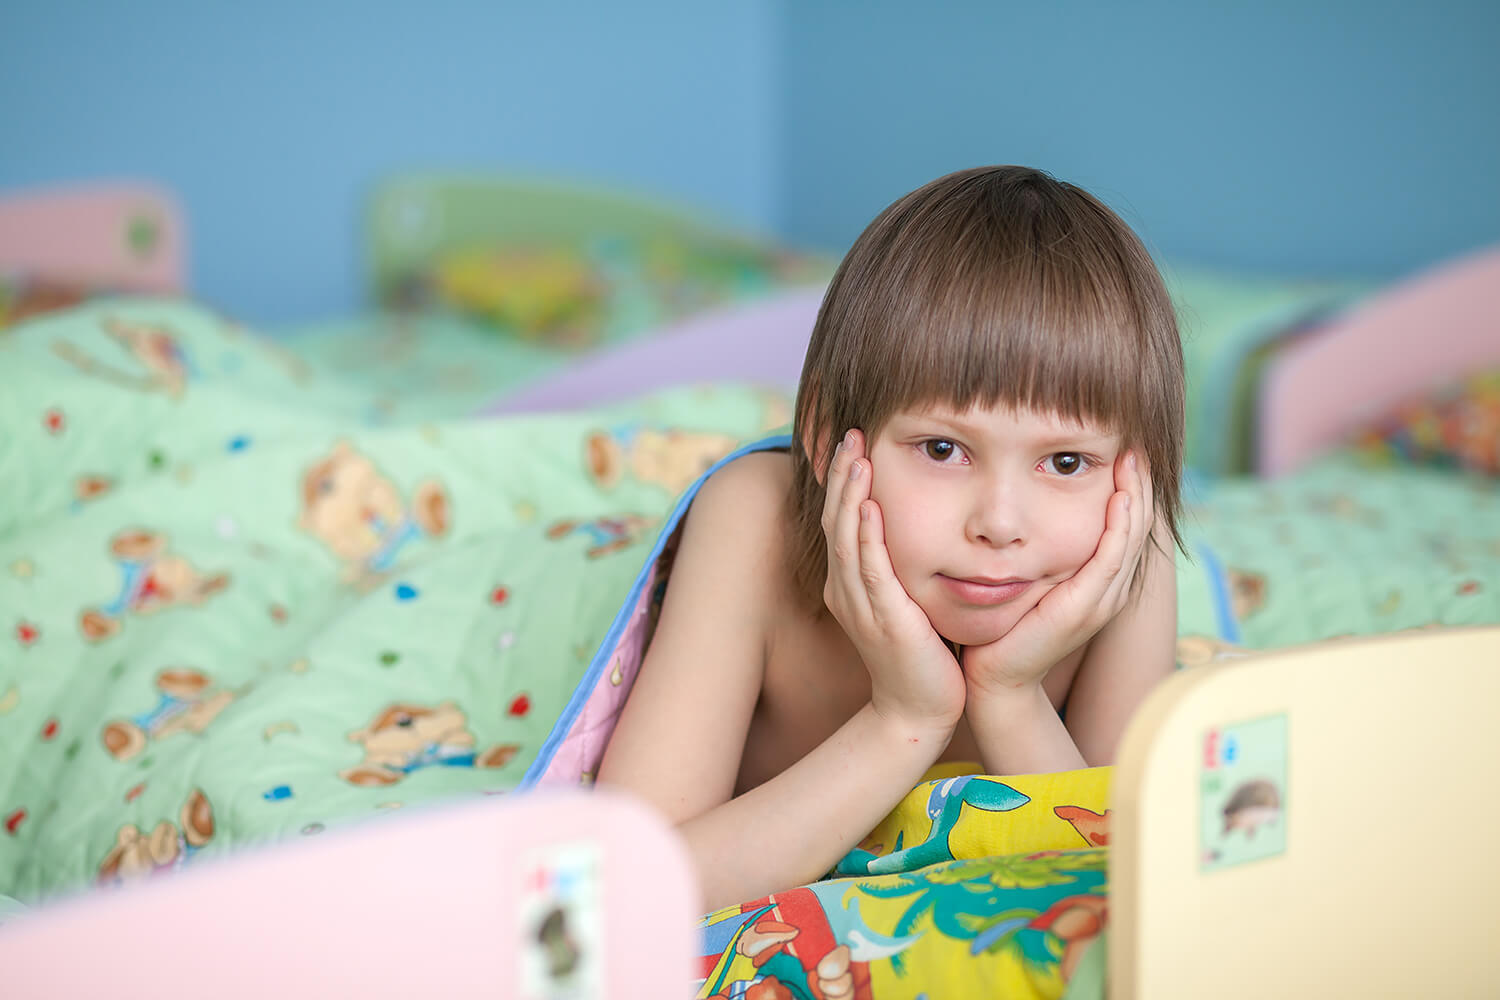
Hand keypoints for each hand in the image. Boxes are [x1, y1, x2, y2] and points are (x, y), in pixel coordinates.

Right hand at [822, 429, 965, 732]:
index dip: (843, 480)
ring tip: (857, 456)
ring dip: (851, 494)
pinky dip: (867, 535)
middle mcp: (844, 589)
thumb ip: (901, 566)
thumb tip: (917, 527)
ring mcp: (859, 604)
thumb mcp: (906, 601)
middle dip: (842, 475)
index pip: (840, 521)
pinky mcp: (883, 619)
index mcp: (848, 583)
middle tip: (849, 433)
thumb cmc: (921, 655)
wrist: (919, 709)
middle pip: (835, 520)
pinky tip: (870, 506)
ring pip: (847, 538)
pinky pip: (869, 569)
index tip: (853, 443)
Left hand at [962, 450, 1154, 694]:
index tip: (1125, 448)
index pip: (1128, 525)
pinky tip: (1119, 497)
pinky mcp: (1085, 607)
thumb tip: (1029, 509)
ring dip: (1135, 496)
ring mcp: (1102, 600)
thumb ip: (1041, 548)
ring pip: (1131, 537)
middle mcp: (1110, 589)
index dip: (1132, 487)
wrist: (996, 677)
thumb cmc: (1006, 626)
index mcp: (1101, 582)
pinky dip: (1119, 527)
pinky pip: (1111, 559)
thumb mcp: (1031, 577)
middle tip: (1136, 443)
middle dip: (1140, 483)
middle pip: (1138, 526)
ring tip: (1134, 459)